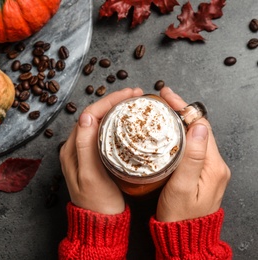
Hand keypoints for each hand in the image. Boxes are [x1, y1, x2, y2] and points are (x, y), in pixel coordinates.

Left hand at [60, 87, 143, 214]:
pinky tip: (126, 121)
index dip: (108, 101)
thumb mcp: (90, 175)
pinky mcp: (94, 158)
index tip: (128, 94)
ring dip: (114, 110)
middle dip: (113, 101)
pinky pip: (103, 134)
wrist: (100, 224)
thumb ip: (85, 146)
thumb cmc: (97, 203)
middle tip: (135, 95)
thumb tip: (86, 116)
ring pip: (99, 123)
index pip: (89, 115)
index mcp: (71, 148)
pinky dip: (115, 123)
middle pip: (93, 115)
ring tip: (133, 103)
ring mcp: (84, 152)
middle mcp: (75, 147)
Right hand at [156, 87, 230, 221]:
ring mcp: (209, 168)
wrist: (183, 236)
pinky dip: (180, 134)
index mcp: (213, 165)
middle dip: (181, 110)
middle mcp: (215, 164)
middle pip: (199, 128)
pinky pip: (192, 146)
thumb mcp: (182, 188)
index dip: (184, 108)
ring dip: (180, 120)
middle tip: (161, 98)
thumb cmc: (179, 216)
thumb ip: (192, 158)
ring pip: (195, 136)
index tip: (167, 95)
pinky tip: (168, 131)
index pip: (200, 126)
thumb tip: (197, 127)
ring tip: (163, 109)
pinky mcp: (201, 172)